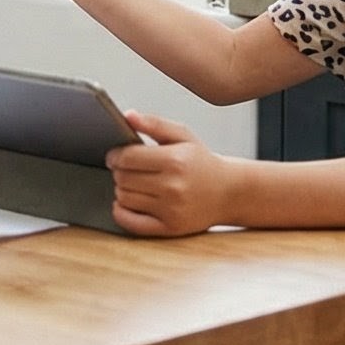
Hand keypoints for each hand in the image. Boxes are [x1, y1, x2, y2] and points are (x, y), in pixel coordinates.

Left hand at [105, 111, 233, 237]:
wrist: (229, 192)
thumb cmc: (202, 162)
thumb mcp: (183, 136)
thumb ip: (154, 123)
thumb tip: (128, 115)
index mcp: (175, 161)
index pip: (127, 158)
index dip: (115, 155)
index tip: (115, 156)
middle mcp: (173, 187)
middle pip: (123, 179)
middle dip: (119, 172)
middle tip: (127, 169)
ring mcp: (172, 210)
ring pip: (124, 199)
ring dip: (121, 190)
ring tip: (133, 183)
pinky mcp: (170, 228)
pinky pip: (131, 223)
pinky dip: (121, 213)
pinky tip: (125, 203)